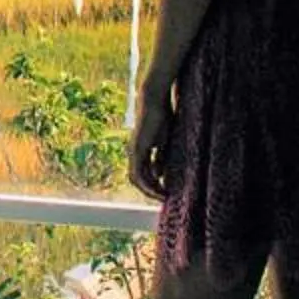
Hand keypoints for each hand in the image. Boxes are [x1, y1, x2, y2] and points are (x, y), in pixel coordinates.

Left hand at [132, 86, 175, 202]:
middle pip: (137, 179)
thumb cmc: (161, 117)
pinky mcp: (137, 149)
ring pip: (136, 179)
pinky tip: (158, 189)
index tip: (165, 192)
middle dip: (150, 191)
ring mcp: (133, 151)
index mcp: (139, 150)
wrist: (155, 101)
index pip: (142, 173)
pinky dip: (148, 184)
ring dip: (149, 190)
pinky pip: (139, 173)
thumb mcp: (164, 142)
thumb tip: (159, 176)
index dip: (152, 184)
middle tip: (164, 198)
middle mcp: (133, 152)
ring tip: (163, 197)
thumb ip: (160, 158)